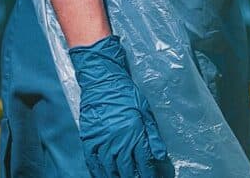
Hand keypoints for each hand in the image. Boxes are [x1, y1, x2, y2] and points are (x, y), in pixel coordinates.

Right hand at [69, 35, 167, 177]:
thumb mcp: (145, 111)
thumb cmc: (126, 93)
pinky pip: (92, 161)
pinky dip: (98, 172)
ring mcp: (101, 141)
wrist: (102, 80)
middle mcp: (118, 141)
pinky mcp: (88, 138)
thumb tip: (160, 156)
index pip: (144, 162)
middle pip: (127, 169)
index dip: (148, 174)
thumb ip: (153, 135)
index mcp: (134, 133)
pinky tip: (103, 176)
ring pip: (110, 169)